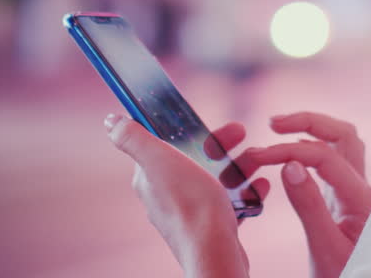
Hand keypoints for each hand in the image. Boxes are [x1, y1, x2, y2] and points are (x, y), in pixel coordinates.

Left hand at [105, 114, 270, 277]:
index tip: (204, 119)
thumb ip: (133, 139)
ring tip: (257, 158)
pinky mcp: (211, 226)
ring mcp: (190, 212)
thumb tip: (110, 121)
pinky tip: (259, 186)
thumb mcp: (158, 160)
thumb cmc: (189, 205)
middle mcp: (166, 196)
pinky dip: (247, 191)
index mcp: (151, 178)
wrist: (215, 252)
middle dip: (219, 144)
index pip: (164, 143)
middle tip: (240, 132)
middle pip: (194, 158)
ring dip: (238, 164)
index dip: (184, 127)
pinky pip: (231, 202)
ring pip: (216, 178)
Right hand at [239, 112, 370, 277]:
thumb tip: (289, 165)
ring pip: (341, 145)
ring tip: (279, 129)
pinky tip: (291, 155)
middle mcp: (362, 191)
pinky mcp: (344, 203)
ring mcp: (354, 195)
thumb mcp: (324, 248)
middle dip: (309, 122)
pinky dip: (311, 149)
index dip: (289, 150)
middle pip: (343, 135)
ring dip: (313, 130)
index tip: (258, 156)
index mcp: (361, 199)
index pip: (325, 156)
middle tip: (273, 123)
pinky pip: (332, 163)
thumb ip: (309, 206)